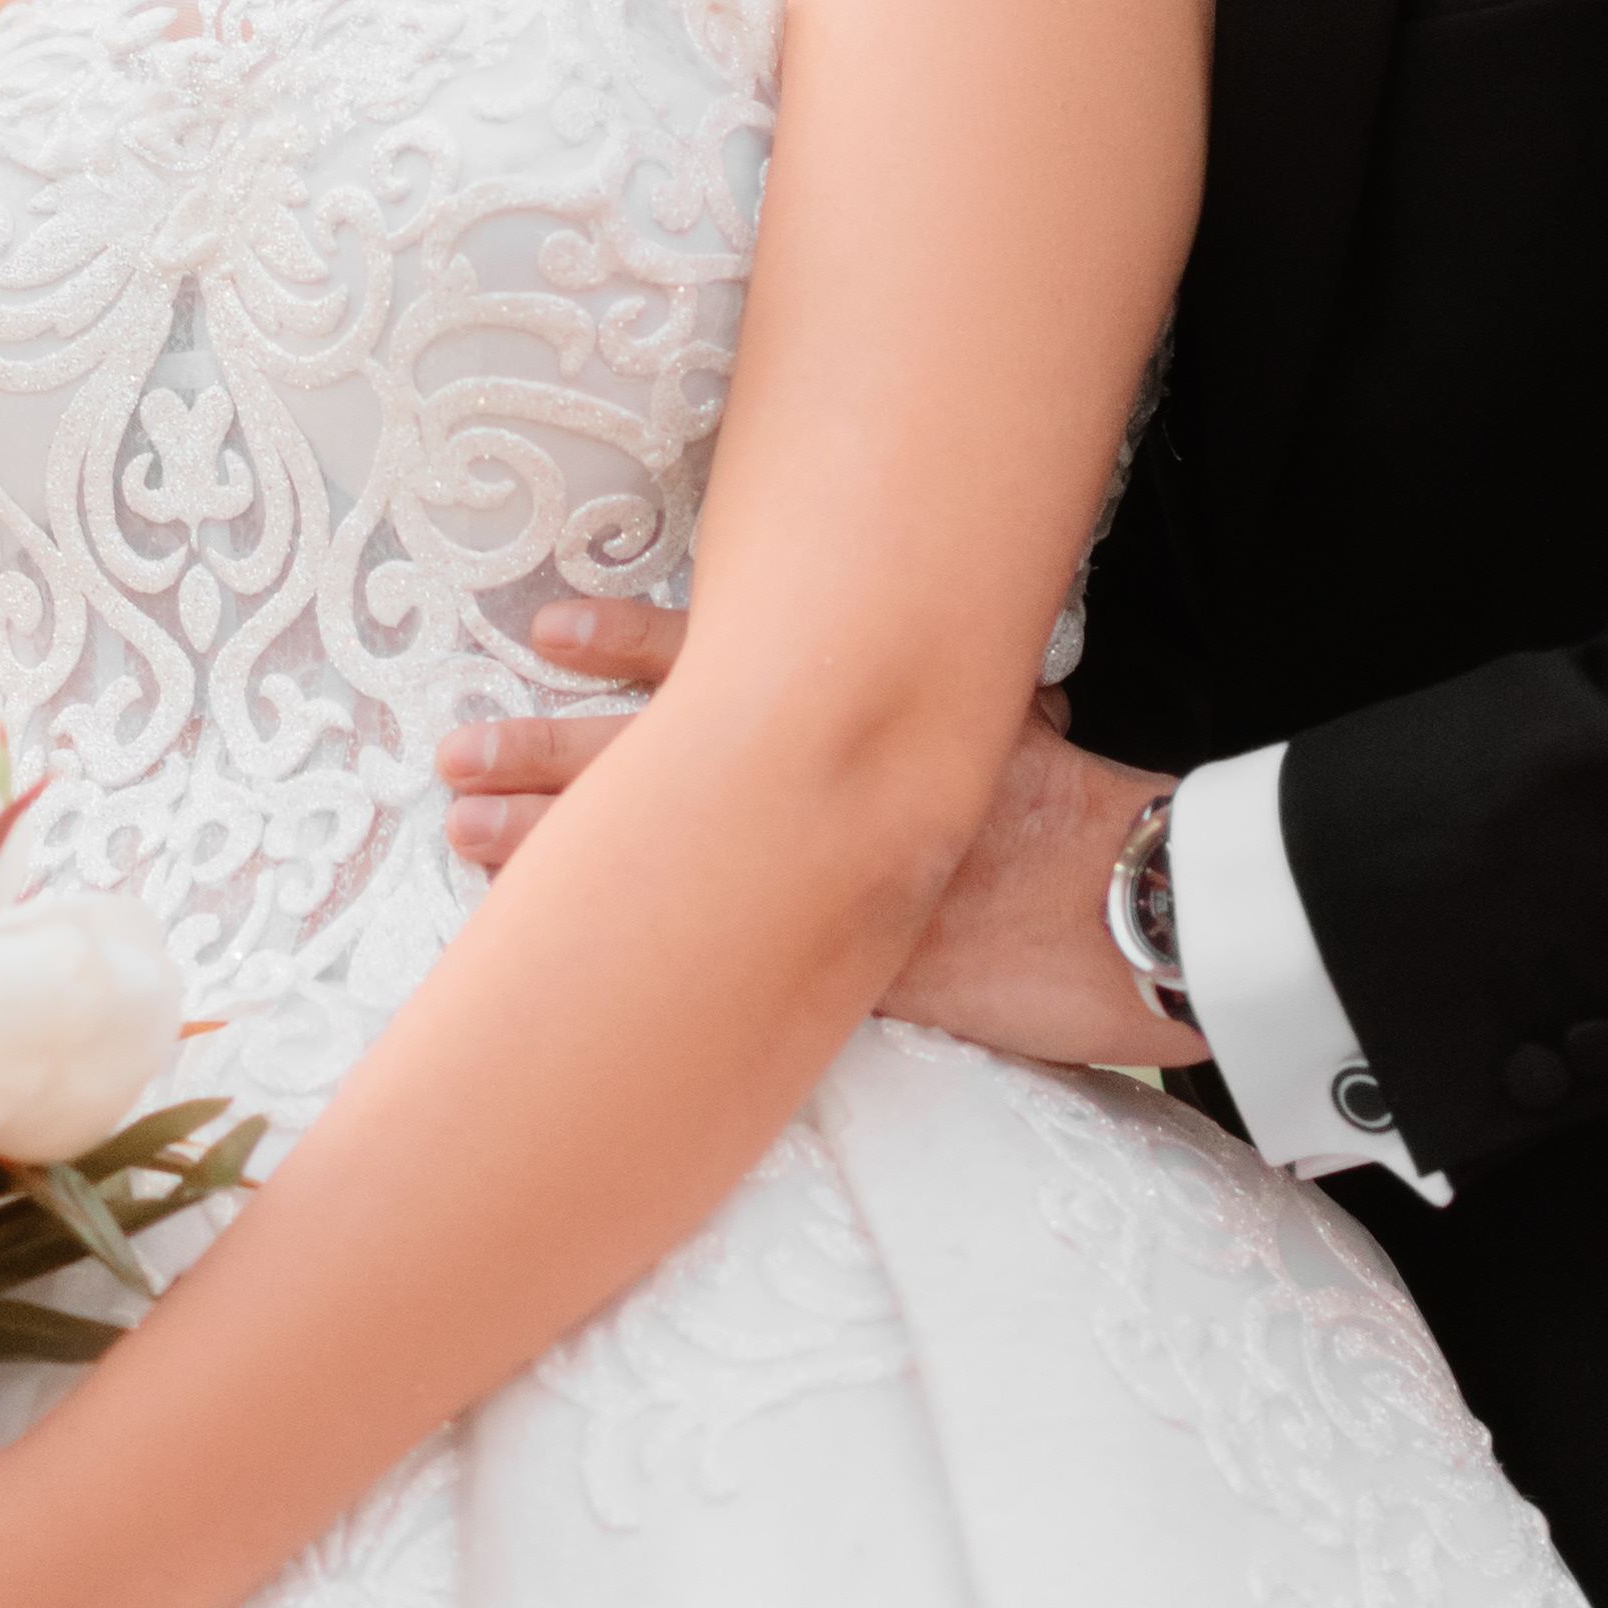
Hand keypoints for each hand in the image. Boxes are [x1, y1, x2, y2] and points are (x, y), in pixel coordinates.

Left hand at [444, 621, 1200, 1074]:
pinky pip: (711, 967)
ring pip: (660, 859)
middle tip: (451, 751)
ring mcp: (814, 884)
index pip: (717, 667)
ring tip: (466, 834)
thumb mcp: (1015, 728)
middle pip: (656, 765)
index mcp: (855, 720)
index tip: (545, 629)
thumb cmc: (1098, 813)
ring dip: (556, 852)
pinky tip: (569, 977)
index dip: (627, 647)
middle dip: (546, 759)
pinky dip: (637, 967)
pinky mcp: (834, 975)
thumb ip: (956, 706)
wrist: (1156, 904)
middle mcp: (819, 792)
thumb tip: (965, 684)